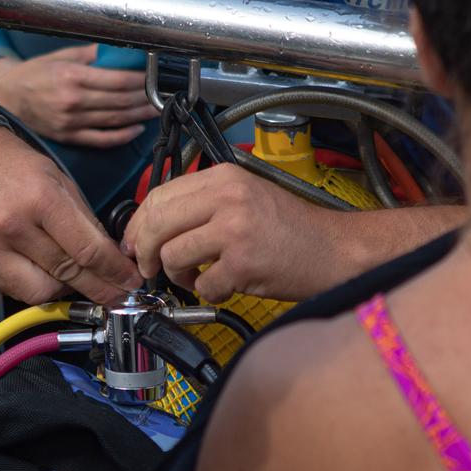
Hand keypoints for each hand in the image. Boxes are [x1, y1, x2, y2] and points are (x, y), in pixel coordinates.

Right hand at [0, 45, 155, 147]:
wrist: (5, 98)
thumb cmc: (31, 75)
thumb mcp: (57, 57)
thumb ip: (87, 55)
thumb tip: (112, 51)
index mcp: (72, 77)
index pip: (117, 80)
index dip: (140, 80)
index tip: (154, 77)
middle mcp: (74, 100)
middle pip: (120, 100)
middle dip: (145, 97)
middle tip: (163, 94)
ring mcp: (72, 121)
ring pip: (115, 120)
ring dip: (139, 116)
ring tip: (156, 110)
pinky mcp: (69, 137)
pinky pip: (101, 139)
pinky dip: (121, 136)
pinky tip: (135, 130)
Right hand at [0, 125, 138, 304]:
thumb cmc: (9, 162)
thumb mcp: (56, 178)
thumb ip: (83, 218)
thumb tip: (109, 255)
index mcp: (41, 199)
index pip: (88, 249)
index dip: (114, 271)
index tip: (131, 282)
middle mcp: (14, 226)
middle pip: (68, 273)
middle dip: (100, 289)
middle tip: (118, 296)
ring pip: (41, 291)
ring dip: (65, 291)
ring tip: (78, 282)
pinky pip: (14, 289)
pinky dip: (36, 288)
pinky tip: (47, 278)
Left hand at [125, 164, 345, 302]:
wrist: (335, 250)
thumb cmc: (292, 229)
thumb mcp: (246, 196)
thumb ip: (203, 203)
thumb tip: (153, 224)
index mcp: (225, 176)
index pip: (158, 195)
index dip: (138, 224)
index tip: (135, 242)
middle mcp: (228, 198)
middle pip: (156, 224)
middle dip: (146, 252)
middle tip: (151, 267)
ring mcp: (235, 230)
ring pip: (172, 256)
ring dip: (179, 276)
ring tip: (199, 277)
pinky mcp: (243, 264)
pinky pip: (202, 286)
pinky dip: (210, 293)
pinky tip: (226, 287)